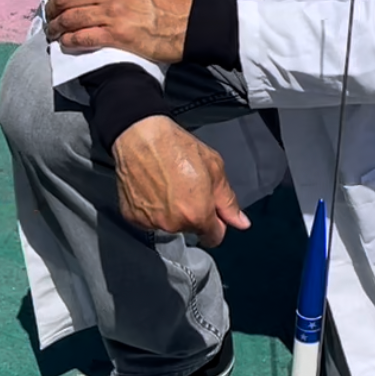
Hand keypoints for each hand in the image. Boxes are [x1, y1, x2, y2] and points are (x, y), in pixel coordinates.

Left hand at [47, 0, 192, 62]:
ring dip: (57, 26)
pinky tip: (64, 43)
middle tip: (49, 15)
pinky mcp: (117, 36)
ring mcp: (112, 13)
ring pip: (71, 18)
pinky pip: (83, 38)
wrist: (192, 22)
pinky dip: (69, 41)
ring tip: (53, 32)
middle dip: (52, 8)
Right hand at [112, 116, 250, 246]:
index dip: (217, 224)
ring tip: (168, 185)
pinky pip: (149, 220)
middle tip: (187, 188)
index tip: (212, 212)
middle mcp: (173, 224)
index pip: (214, 237)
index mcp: (198, 215)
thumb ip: (228, 201)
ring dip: (172, 212)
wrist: (140, 137)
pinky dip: (152, 209)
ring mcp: (150, 222)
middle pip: (191, 229)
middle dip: (193, 214)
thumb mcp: (215, 169)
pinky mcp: (132, 216)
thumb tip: (242, 222)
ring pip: (170, 225)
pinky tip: (153, 189)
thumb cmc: (177, 148)